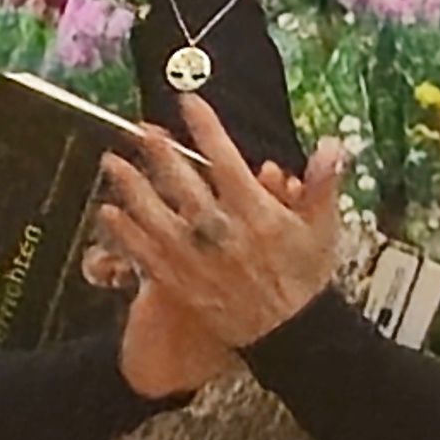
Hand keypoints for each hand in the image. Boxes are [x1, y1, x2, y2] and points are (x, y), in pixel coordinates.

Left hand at [106, 113, 352, 399]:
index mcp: (257, 214)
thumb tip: (330, 147)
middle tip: (141, 129)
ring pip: (157, 216)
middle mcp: (223, 233)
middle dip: (161, 153)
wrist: (291, 336)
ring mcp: (199, 259)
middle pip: (185, 184)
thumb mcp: (323, 229)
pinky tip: (109, 213)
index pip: (227, 161)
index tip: (188, 103)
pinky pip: (147, 255)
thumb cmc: (305, 280)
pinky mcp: (183, 284)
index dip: (206, 128)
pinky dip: (127, 234)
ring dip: (133, 187)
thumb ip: (322, 184)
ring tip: (112, 163)